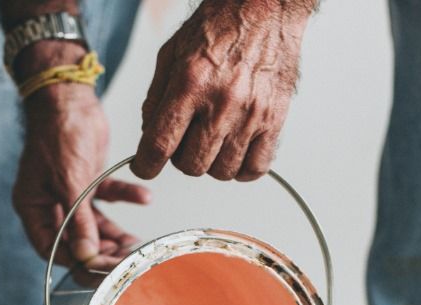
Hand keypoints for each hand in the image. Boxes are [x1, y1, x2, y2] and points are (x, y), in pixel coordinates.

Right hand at [13, 47, 149, 269]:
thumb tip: (87, 256)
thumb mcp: (70, 181)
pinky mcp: (88, 180)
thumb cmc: (58, 133)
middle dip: (101, 251)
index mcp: (32, 207)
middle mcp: (49, 204)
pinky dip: (126, 198)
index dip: (75, 262)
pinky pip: (108, 198)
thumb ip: (79, 220)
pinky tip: (145, 198)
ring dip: (116, 234)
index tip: (100, 271)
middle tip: (126, 260)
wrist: (69, 95)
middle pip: (75, 241)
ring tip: (138, 243)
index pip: (51, 249)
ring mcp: (69, 193)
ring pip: (94, 225)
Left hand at [133, 0, 313, 181]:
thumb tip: (149, 134)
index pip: (160, 144)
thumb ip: (156, 97)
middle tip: (185, 141)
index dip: (147, 164)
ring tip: (211, 142)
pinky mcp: (274, 119)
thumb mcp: (172, 53)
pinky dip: (242, 169)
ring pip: (221, 172)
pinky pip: (256, 167)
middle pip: (191, 165)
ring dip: (211, 164)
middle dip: (180, 159)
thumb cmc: (220, 26)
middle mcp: (222, 102)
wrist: (265, 8)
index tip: (146, 166)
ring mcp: (251, 114)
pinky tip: (235, 152)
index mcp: (190, 83)